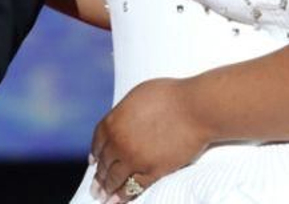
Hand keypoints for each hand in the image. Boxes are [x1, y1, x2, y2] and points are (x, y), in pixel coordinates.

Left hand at [89, 77, 207, 199]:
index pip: (98, 144)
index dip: (95, 155)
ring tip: (104, 198)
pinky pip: (134, 187)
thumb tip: (119, 124)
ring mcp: (135, 159)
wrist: (195, 108)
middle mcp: (119, 143)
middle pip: (104, 164)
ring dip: (107, 190)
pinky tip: (120, 201)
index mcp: (113, 122)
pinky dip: (125, 196)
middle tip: (95, 188)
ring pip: (115, 179)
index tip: (94, 163)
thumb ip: (123, 114)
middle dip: (99, 177)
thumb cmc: (170, 96)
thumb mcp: (136, 97)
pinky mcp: (153, 171)